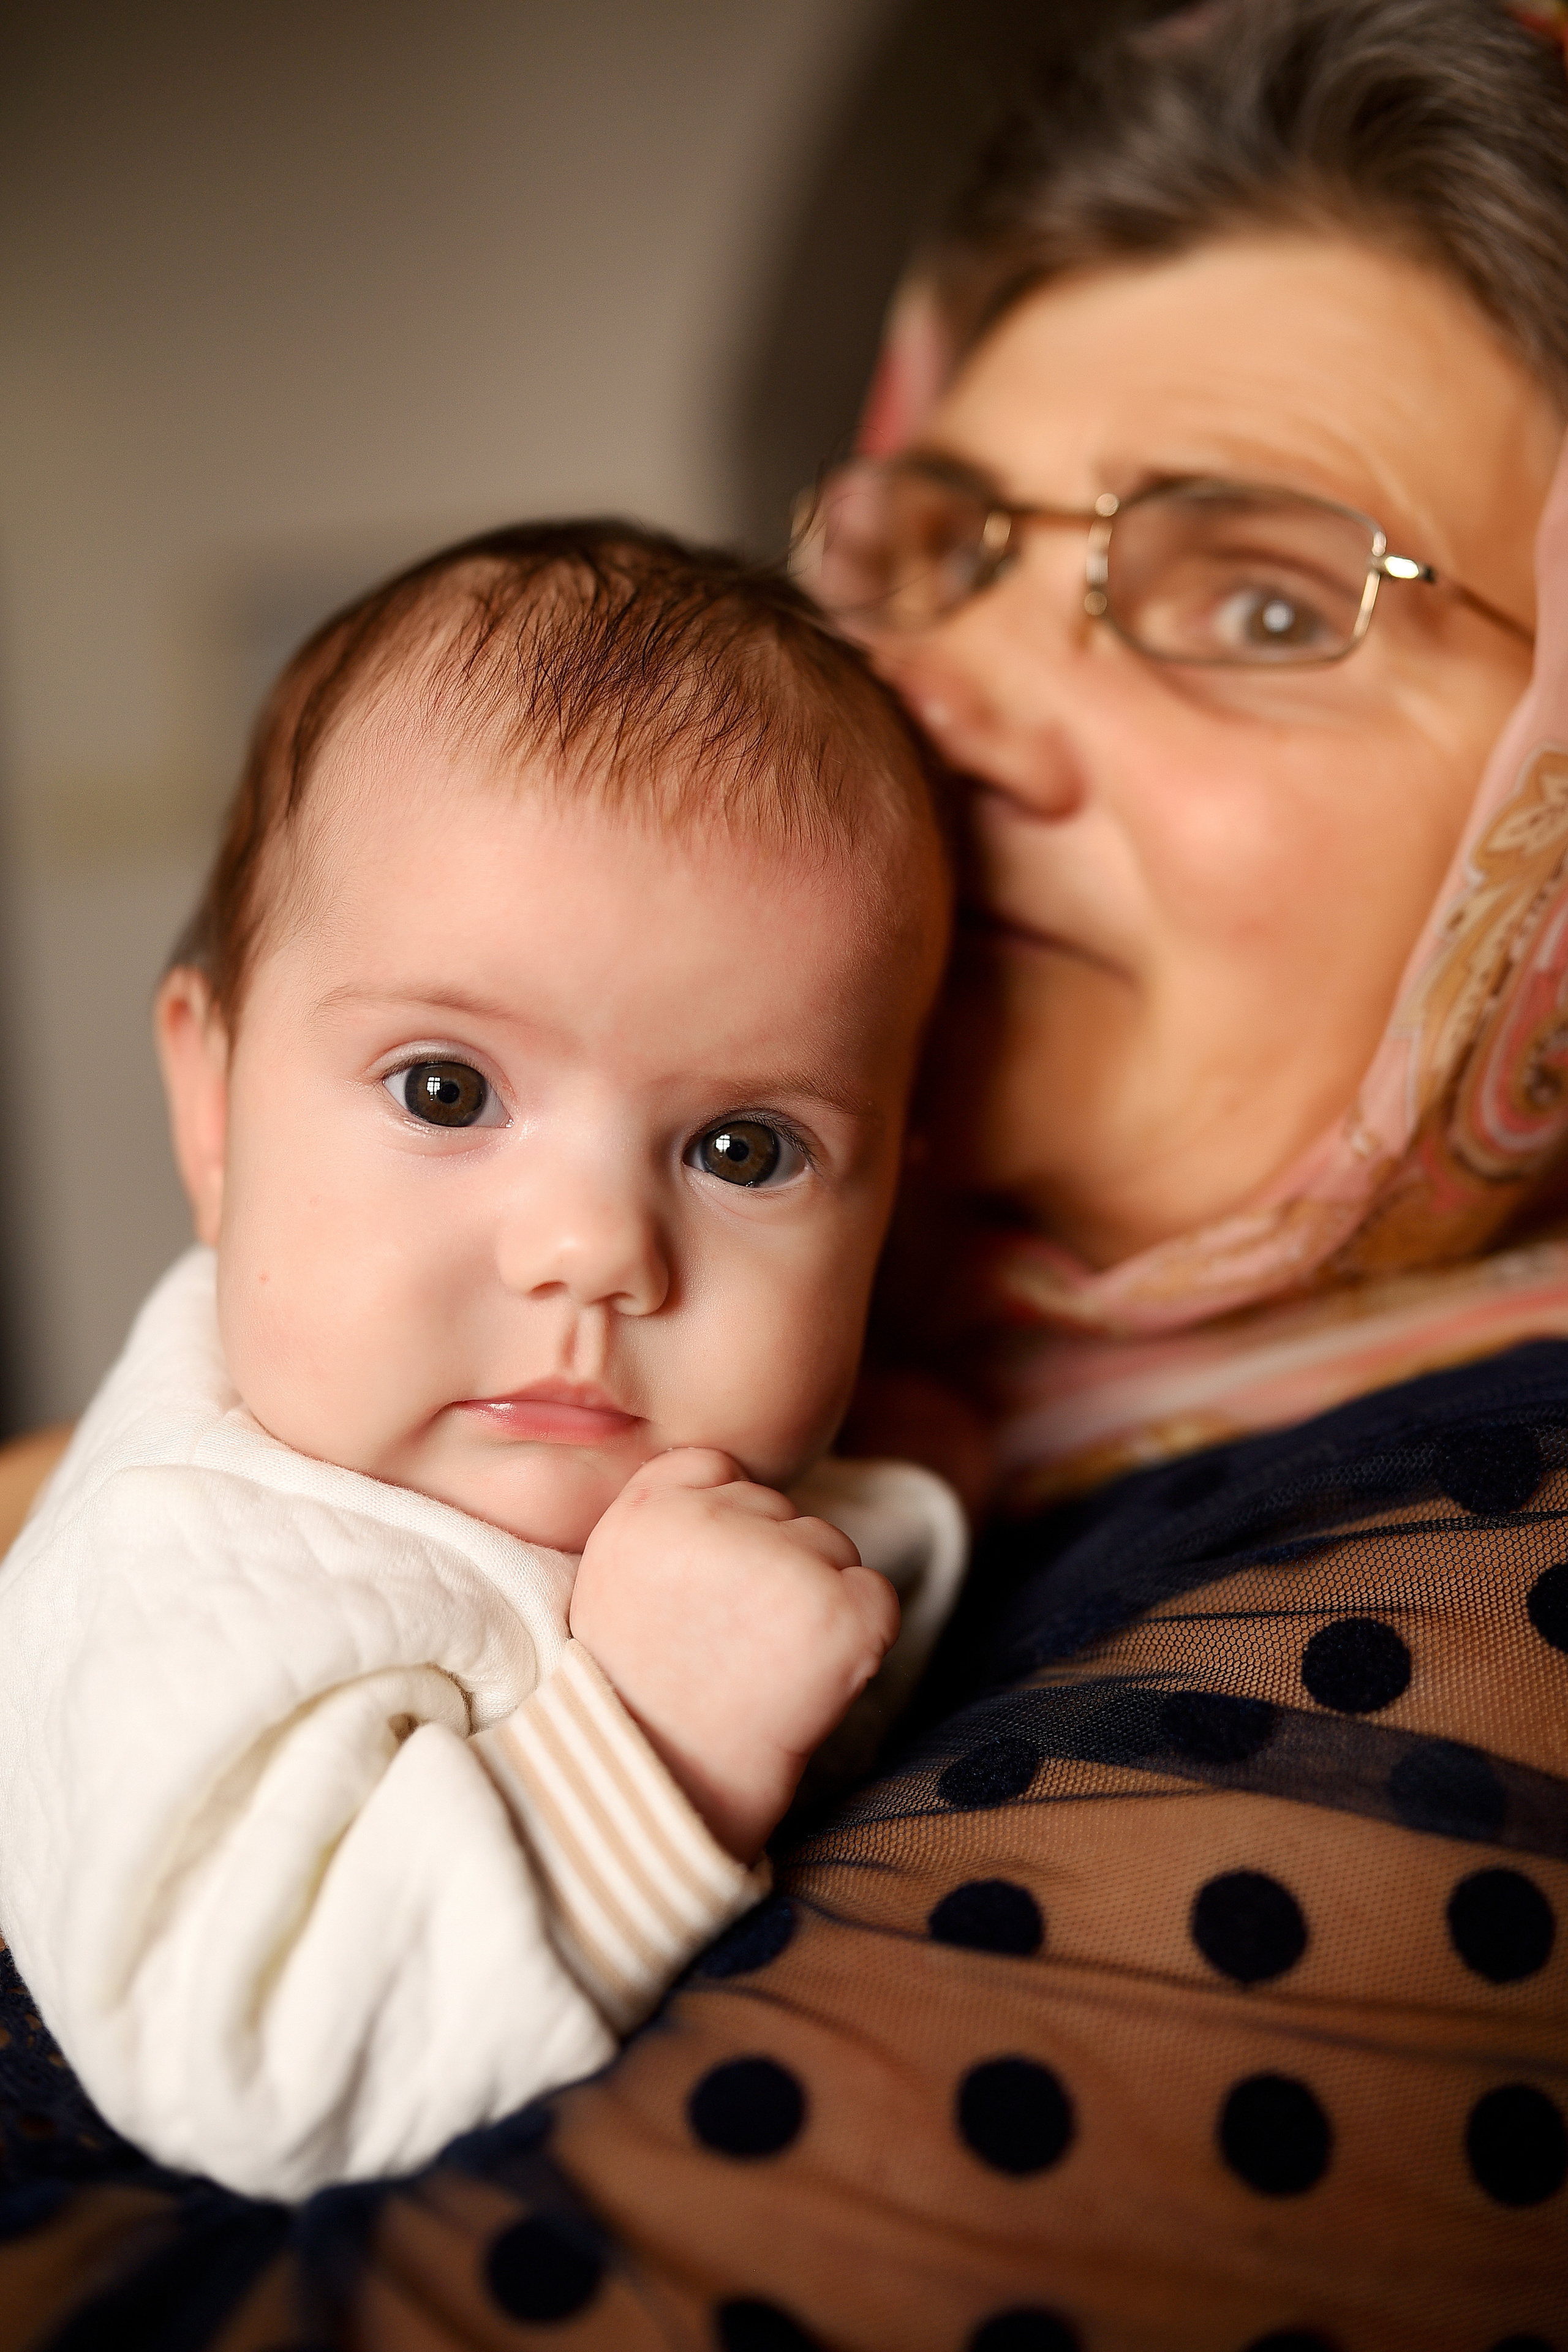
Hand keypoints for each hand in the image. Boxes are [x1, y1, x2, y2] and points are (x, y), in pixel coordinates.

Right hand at [569, 1448, 898, 1861]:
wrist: (665, 1794)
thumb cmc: (641, 1698)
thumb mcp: (612, 1582)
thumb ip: (668, 1521)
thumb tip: (744, 1487)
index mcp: (645, 1509)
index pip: (718, 1468)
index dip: (723, 1529)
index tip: (703, 1592)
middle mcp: (713, 1522)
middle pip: (779, 1509)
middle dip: (769, 1565)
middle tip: (730, 1644)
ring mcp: (783, 1563)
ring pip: (829, 1546)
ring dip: (813, 1598)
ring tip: (760, 1666)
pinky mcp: (842, 1613)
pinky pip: (876, 1595)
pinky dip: (858, 1633)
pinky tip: (808, 1677)